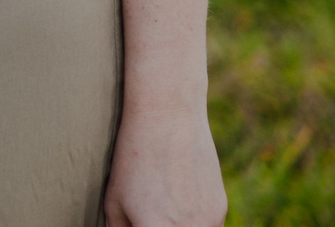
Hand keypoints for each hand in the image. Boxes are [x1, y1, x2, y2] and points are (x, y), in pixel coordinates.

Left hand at [103, 103, 225, 225]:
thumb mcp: (114, 199)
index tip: (140, 224)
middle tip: (150, 215)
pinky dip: (192, 224)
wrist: (169, 118)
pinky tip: (175, 203)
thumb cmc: (133, 158)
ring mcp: (210, 222)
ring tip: (162, 207)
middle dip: (158, 226)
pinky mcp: (220, 209)